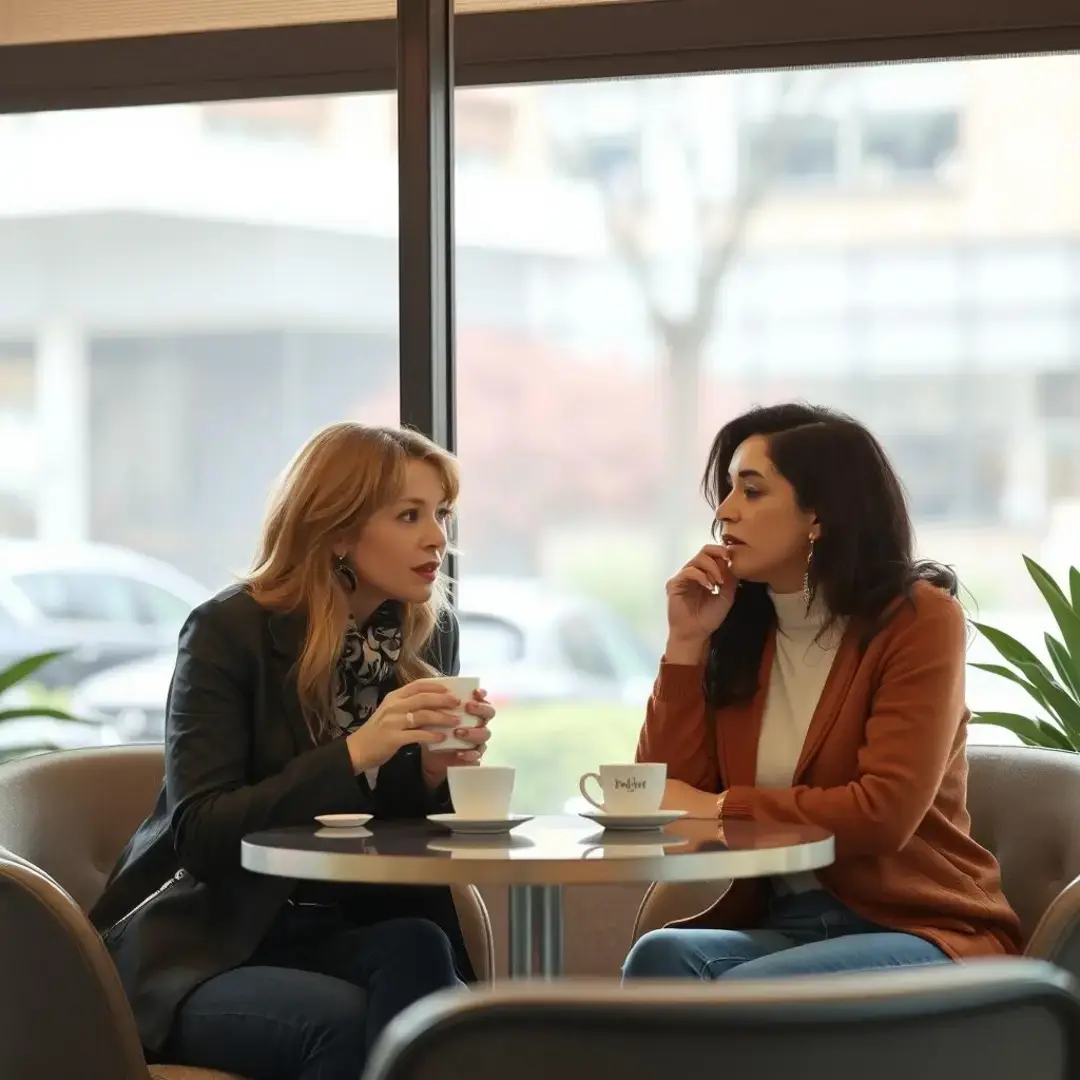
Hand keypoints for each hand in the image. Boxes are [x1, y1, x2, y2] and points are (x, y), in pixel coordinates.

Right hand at [344, 681, 461, 774]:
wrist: (358, 749)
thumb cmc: (378, 730)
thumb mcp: (391, 711)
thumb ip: (408, 705)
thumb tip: (434, 701)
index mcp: (394, 697)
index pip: (417, 685)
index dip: (435, 686)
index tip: (451, 689)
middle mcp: (394, 706)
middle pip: (423, 698)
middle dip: (443, 700)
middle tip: (458, 703)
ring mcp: (393, 722)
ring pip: (423, 715)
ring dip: (442, 717)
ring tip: (455, 720)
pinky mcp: (394, 738)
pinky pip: (417, 735)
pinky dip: (431, 735)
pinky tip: (442, 737)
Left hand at [421, 688, 494, 787]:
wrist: (432, 753)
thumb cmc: (437, 727)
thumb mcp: (436, 714)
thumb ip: (440, 704)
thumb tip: (438, 692)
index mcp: (473, 710)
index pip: (482, 699)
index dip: (482, 695)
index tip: (475, 692)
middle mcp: (480, 722)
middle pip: (489, 713)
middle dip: (480, 709)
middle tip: (468, 707)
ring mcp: (479, 739)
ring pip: (485, 733)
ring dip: (473, 732)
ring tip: (458, 732)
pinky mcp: (474, 755)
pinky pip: (477, 755)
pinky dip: (469, 754)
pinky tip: (459, 753)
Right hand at [665, 544, 736, 659]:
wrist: (696, 634)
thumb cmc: (709, 618)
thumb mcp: (726, 597)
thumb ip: (730, 580)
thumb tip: (734, 563)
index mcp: (704, 574)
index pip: (712, 555)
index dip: (723, 553)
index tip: (733, 560)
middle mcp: (693, 573)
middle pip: (704, 551)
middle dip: (718, 554)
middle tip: (727, 561)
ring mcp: (683, 577)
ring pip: (697, 559)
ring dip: (711, 567)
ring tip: (718, 582)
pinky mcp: (675, 584)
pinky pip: (688, 572)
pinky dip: (701, 576)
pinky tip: (709, 586)